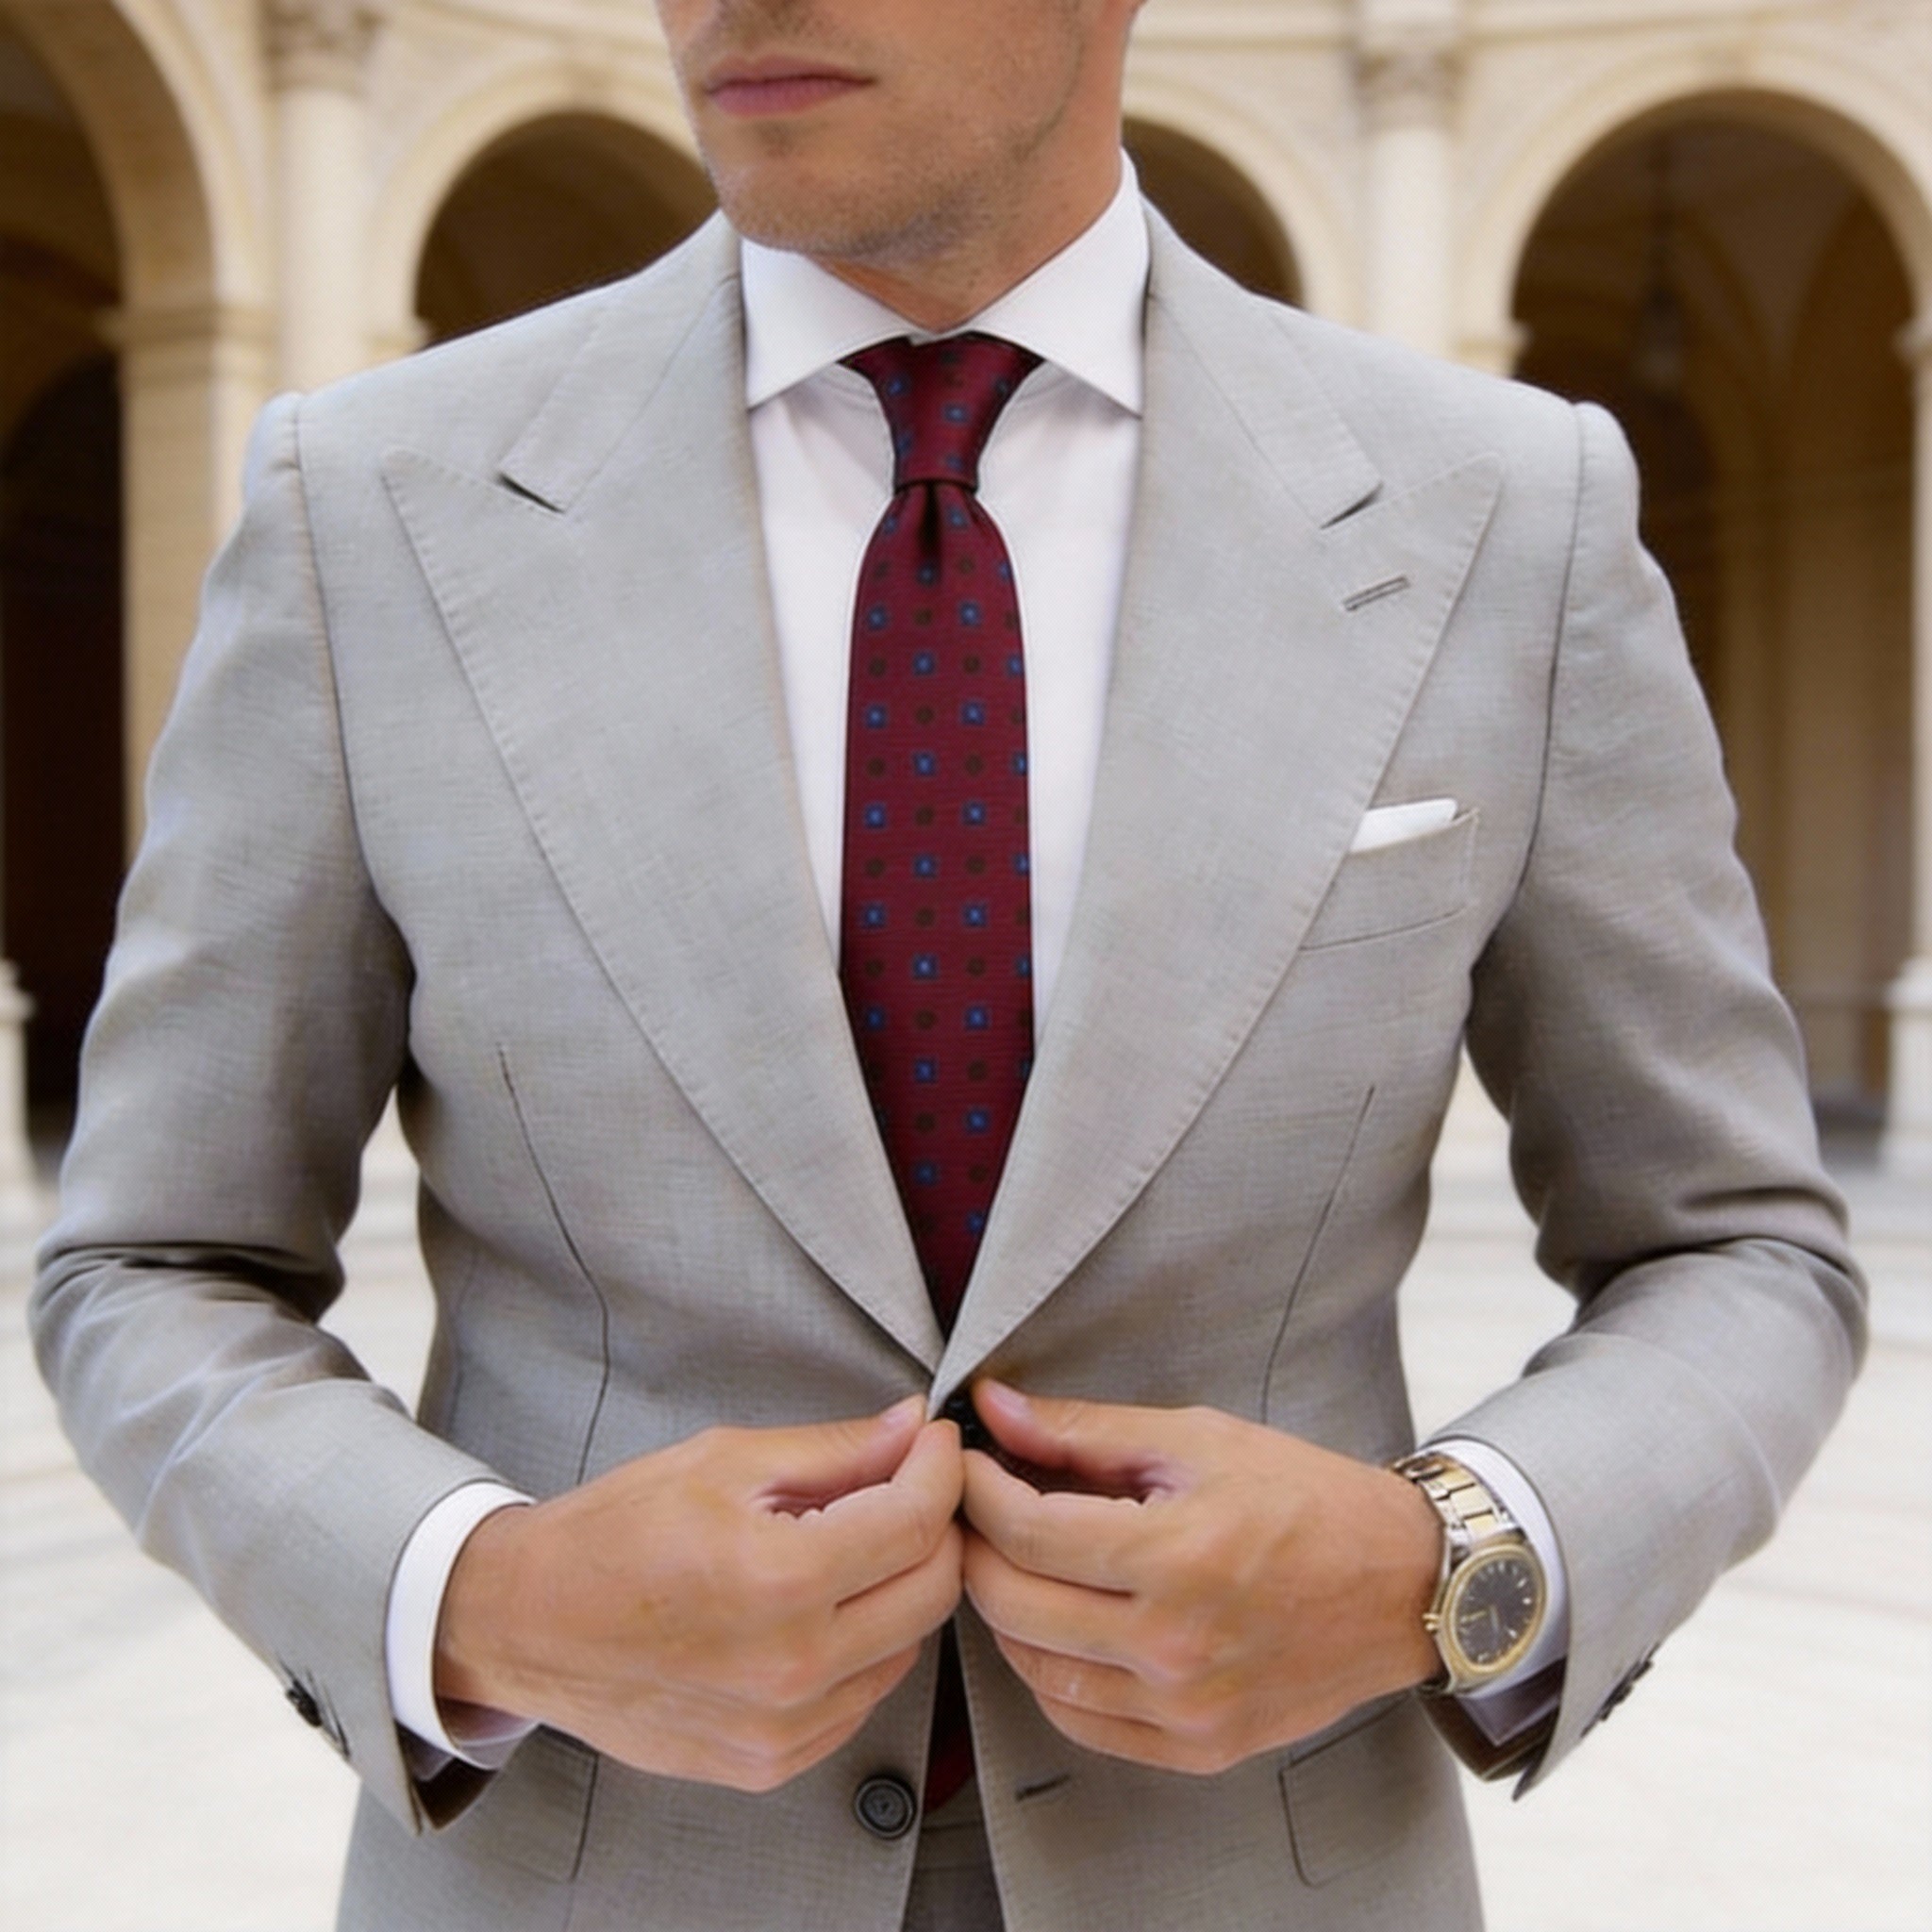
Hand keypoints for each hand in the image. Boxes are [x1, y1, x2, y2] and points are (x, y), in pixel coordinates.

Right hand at [434, 1398, 963, 1791]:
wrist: (528, 1625)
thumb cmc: (613, 1535)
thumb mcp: (723, 1462)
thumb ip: (832, 1450)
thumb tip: (910, 1427)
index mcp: (778, 1580)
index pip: (916, 1523)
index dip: (941, 1469)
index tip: (935, 1442)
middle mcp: (791, 1666)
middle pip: (933, 1591)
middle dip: (936, 1524)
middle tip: (908, 1483)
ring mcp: (783, 1727)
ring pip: (907, 1646)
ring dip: (901, 1586)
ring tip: (854, 1542)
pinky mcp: (771, 1762)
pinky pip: (863, 1697)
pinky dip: (864, 1645)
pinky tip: (822, 1605)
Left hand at [960, 1382, 1440, 1773]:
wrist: (1402, 1586)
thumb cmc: (1304, 1498)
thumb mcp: (1197, 1440)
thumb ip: (1085, 1430)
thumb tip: (993, 1407)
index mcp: (1178, 1557)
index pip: (1027, 1532)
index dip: (978, 1491)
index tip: (966, 1462)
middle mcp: (1176, 1646)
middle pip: (1015, 1605)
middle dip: (977, 1547)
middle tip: (976, 1508)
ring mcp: (1186, 1709)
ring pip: (1035, 1670)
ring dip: (1005, 1612)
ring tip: (1014, 1561)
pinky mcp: (1198, 1748)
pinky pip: (1080, 1721)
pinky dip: (1049, 1672)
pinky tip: (1058, 1624)